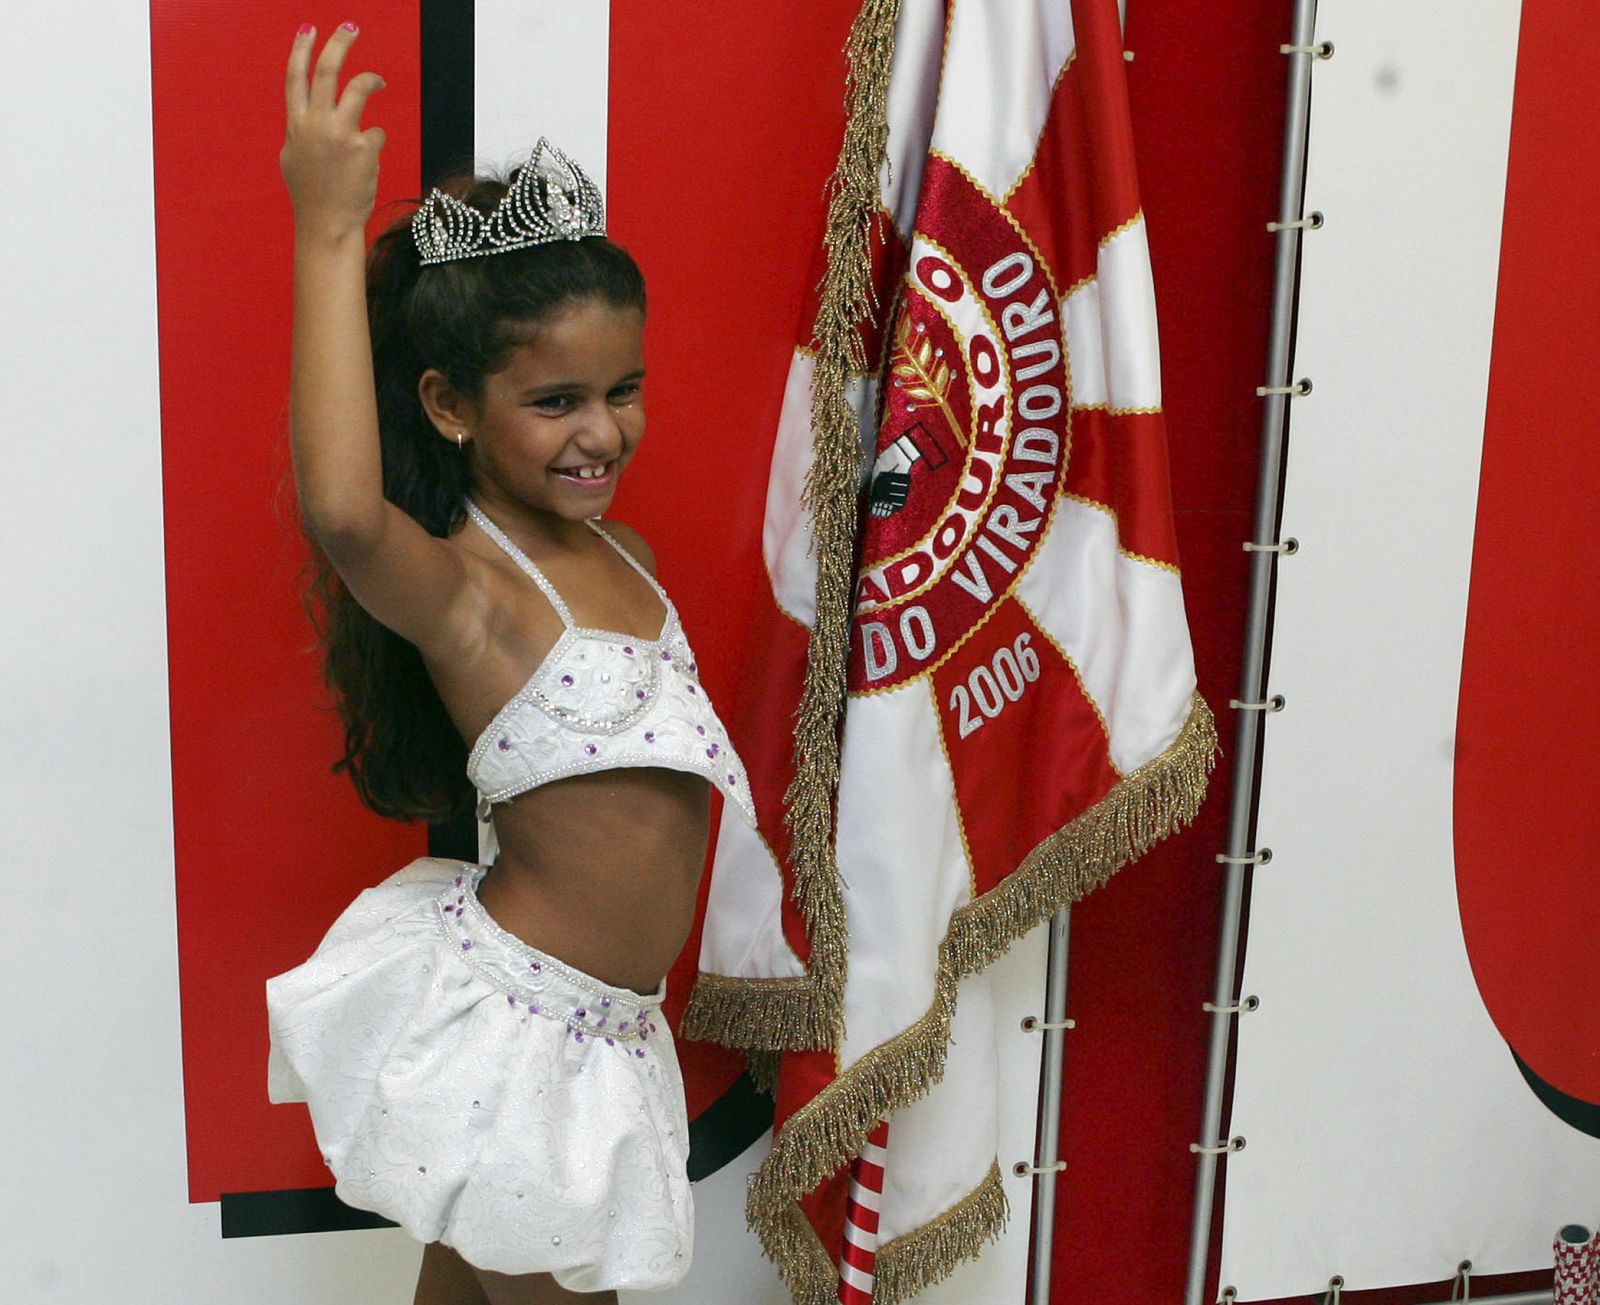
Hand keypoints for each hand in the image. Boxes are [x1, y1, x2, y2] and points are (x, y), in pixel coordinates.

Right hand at [281, 23, 386, 240]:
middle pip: (328, 71)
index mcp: (296, 125)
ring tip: (378, 80)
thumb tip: (311, 116)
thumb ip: (302, 131)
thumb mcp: (293, 157)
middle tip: (350, 27)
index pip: (295, 77)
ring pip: (358, 89)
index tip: (308, 29)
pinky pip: (376, 134)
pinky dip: (374, 144)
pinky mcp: (364, 148)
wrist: (327, 223)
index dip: (301, 50)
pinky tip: (367, 162)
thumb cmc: (311, 194)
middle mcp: (316, 124)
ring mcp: (341, 134)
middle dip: (339, 43)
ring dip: (371, 79)